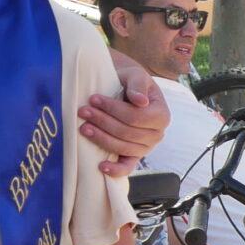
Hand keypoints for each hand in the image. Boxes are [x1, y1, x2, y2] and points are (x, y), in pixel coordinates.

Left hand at [80, 54, 168, 177]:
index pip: (136, 117)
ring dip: (101, 139)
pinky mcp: (134, 156)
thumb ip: (138, 84)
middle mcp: (157, 134)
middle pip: (127, 133)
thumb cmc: (130, 81)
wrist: (124, 88)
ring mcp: (146, 147)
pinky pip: (128, 166)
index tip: (93, 99)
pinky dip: (116, 169)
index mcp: (161, 115)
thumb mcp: (136, 75)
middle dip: (103, 122)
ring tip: (84, 128)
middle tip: (83, 111)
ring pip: (123, 147)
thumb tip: (141, 101)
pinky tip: (101, 166)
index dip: (113, 109)